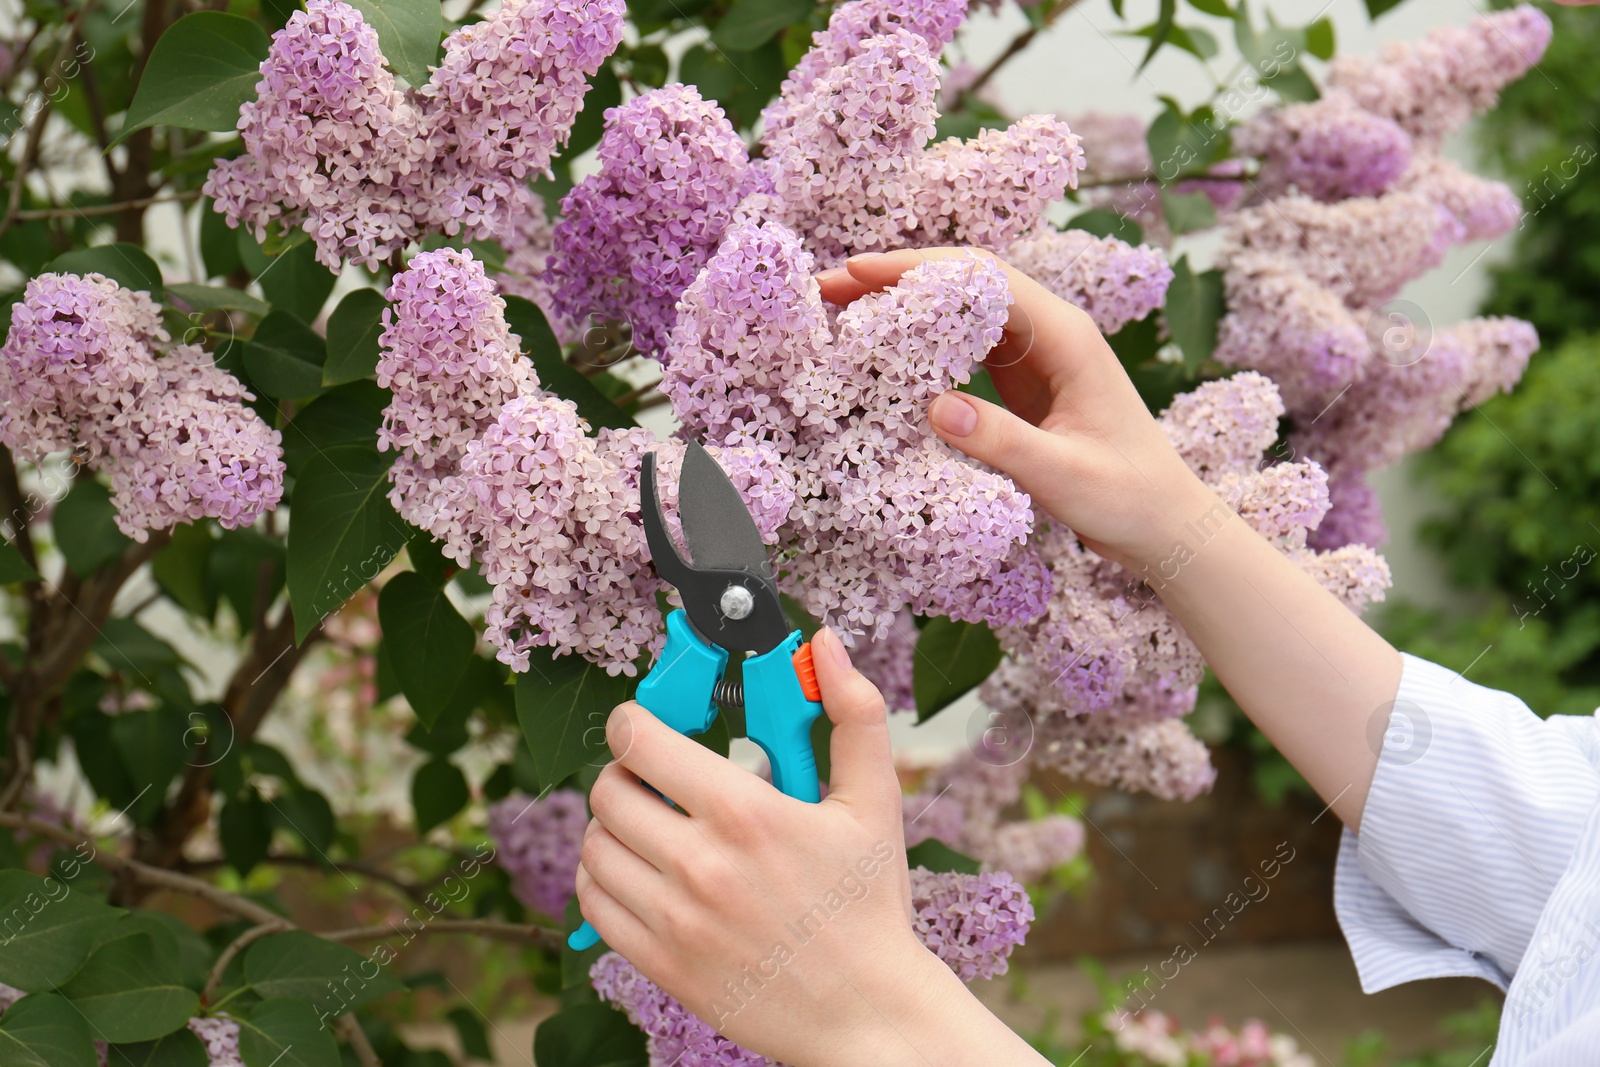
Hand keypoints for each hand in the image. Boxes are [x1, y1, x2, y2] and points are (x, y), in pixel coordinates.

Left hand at [576, 626, 994, 1066]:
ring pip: (595, 845)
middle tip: (653, 777)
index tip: (644, 723)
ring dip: (611, 825)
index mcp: (746, 813)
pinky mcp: (661, 963)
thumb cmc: (870, 905)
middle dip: (624, 771)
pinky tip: (636, 872)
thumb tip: (827, 644)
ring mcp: (674, 918)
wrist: (867, 1012)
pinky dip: (601, 879)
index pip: (641, 741)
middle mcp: (700, 864)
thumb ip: (855, 714)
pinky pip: (593, 904)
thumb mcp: (875, 802)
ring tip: (648, 825)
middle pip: (608, 790)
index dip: (632, 721)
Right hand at [816, 247, 1212, 571]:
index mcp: (1066, 337)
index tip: (860, 272)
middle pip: (967, 283)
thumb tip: (932, 407)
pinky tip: (887, 351)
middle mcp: (1051, 333)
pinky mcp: (1024, 381)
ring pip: (962, 311)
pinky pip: (967, 346)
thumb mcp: (1062, 474)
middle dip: (899, 277)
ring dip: (906, 305)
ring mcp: (1037, 354)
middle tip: (831, 287)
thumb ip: (1001, 441)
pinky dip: (924, 341)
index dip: (920, 269)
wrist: (1166, 524)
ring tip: (844, 311)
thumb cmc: (1128, 497)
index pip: (985, 279)